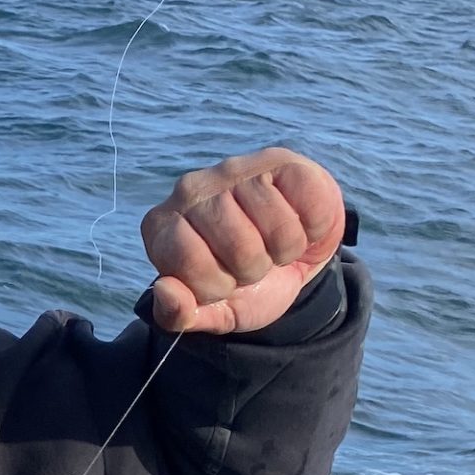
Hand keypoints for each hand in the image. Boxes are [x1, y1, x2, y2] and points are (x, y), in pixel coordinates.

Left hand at [140, 148, 344, 336]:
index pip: (189, 262)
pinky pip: (308, 206)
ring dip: (285, 250)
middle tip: (252, 261)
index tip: (222, 281)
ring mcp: (234, 169)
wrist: (290, 258)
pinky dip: (312, 228)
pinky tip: (297, 221)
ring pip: (278, 229)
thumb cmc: (243, 283)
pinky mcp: (279, 160)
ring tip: (273, 243)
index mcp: (162, 228)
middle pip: (239, 247)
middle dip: (254, 269)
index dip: (217, 285)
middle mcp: (190, 190)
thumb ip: (178, 314)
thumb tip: (164, 289)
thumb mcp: (211, 310)